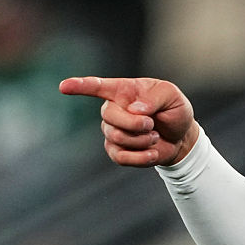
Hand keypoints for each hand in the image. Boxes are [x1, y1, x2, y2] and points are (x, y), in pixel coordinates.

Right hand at [59, 76, 198, 166]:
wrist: (181, 137)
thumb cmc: (174, 110)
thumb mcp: (172, 96)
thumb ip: (155, 98)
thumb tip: (135, 110)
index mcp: (123, 91)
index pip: (97, 86)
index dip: (80, 86)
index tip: (64, 87)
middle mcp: (112, 109)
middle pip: (109, 116)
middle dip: (135, 124)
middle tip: (152, 124)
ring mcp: (111, 131)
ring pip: (116, 137)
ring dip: (142, 140)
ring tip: (155, 136)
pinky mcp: (116, 151)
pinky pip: (120, 157)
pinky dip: (141, 157)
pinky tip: (153, 153)